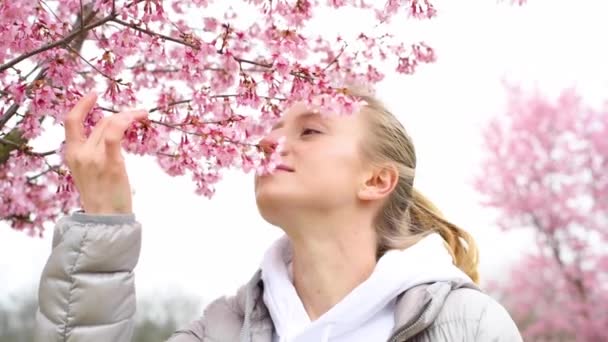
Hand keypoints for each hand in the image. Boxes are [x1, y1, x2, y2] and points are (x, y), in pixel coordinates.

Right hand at [63, 92, 147, 214]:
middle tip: (138, 114)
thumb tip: (111, 134)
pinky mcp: (111, 163)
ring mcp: (94, 157)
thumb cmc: (101, 196)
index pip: (71, 121)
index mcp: (72, 154)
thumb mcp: (89, 171)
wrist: (104, 218)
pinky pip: (116, 133)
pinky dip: (127, 121)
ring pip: (111, 124)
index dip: (82, 104)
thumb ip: (95, 152)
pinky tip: (139, 118)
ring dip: (130, 115)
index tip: (94, 94)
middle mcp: (80, 153)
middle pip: (101, 122)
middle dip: (121, 114)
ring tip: (143, 115)